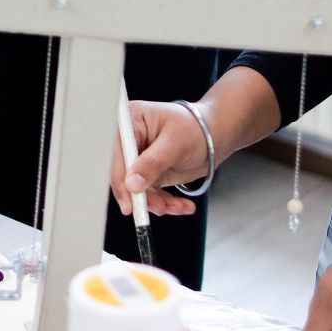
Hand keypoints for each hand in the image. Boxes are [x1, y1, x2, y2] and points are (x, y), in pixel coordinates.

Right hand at [108, 100, 207, 217]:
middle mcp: (130, 142)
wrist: (214, 137)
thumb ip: (152, 163)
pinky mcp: (147, 175)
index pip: (117, 154)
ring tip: (177, 206)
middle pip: (124, 175)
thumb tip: (132, 184)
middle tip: (160, 208)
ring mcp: (138, 160)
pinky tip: (182, 205)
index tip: (129, 203)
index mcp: (131, 122)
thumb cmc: (196, 128)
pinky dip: (166, 203)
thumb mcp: (174, 143)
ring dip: (157, 203)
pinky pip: (151, 195)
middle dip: (142, 196)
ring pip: (138, 190)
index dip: (120, 180)